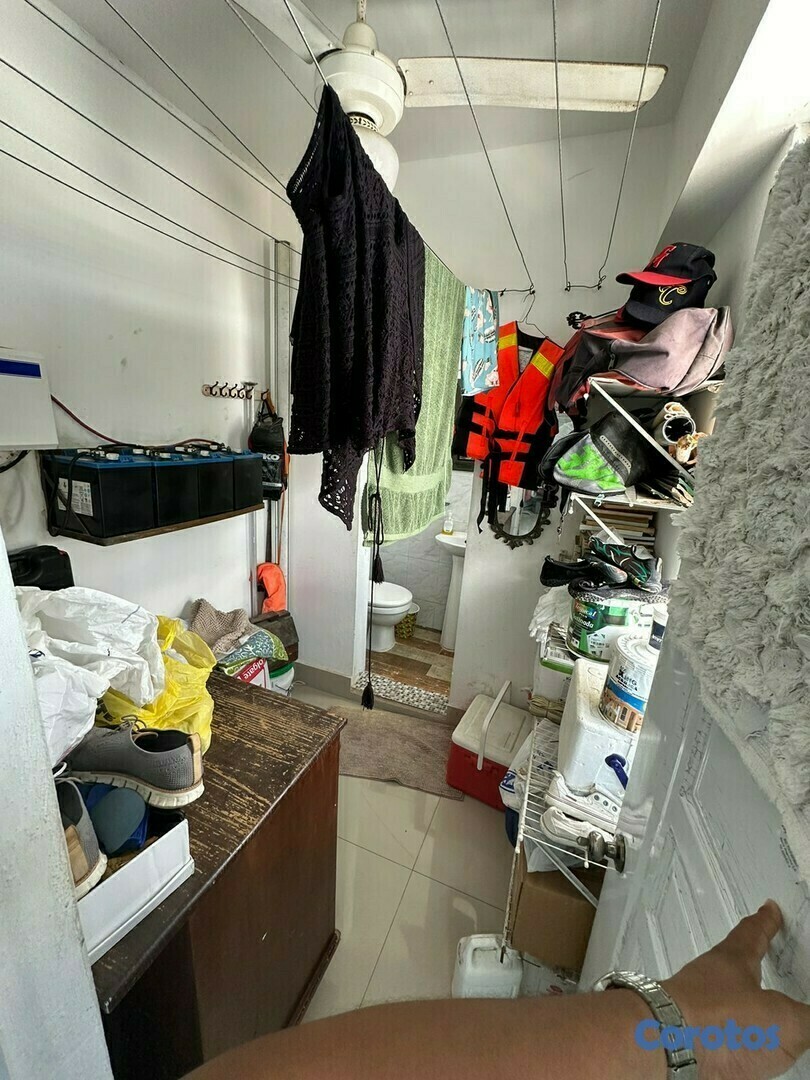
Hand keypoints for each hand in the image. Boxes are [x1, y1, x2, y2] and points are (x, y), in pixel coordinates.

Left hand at [662, 901, 809, 1079]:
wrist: (666, 1047)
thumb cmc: (716, 1020)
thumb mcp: (784, 1020)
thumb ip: (807, 1019)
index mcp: (732, 961)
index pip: (752, 933)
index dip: (764, 922)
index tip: (768, 910)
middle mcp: (709, 980)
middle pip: (730, 964)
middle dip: (747, 963)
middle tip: (758, 960)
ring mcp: (694, 1009)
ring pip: (719, 998)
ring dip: (737, 1005)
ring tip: (755, 1018)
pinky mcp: (686, 1037)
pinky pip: (713, 1033)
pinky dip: (729, 1041)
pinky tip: (738, 1055)